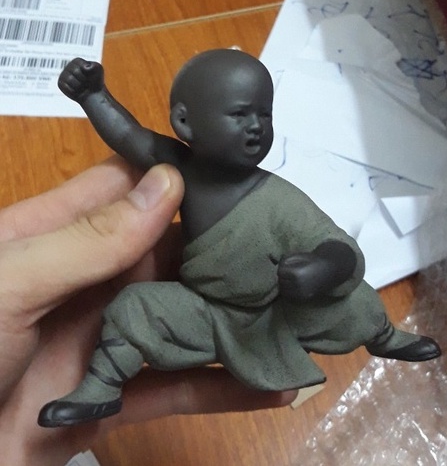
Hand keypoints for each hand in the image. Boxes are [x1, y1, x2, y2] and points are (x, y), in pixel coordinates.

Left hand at [0, 157, 294, 464]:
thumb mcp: (11, 282)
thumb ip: (88, 237)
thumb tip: (166, 185)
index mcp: (62, 237)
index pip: (130, 187)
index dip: (180, 176)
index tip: (236, 178)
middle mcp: (96, 280)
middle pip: (172, 252)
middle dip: (224, 248)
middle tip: (285, 246)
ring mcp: (111, 336)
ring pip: (186, 319)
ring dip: (235, 318)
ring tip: (294, 310)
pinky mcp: (119, 394)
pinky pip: (182, 387)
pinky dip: (226, 387)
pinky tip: (271, 382)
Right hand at [58, 58, 104, 102]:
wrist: (94, 94)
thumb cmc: (95, 81)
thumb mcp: (99, 70)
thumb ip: (94, 66)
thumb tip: (84, 68)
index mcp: (76, 61)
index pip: (80, 63)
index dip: (87, 72)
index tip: (91, 76)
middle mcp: (68, 66)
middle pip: (76, 71)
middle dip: (84, 79)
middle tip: (87, 83)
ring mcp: (63, 75)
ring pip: (71, 79)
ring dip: (80, 86)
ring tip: (83, 87)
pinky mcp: (60, 84)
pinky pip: (66, 87)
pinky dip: (74, 91)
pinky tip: (77, 91)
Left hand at [277, 241, 355, 301]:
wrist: (328, 271)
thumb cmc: (312, 261)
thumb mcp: (298, 255)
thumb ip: (284, 258)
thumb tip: (271, 258)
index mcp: (296, 274)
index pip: (280, 272)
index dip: (284, 267)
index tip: (290, 265)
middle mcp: (298, 286)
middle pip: (281, 282)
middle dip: (283, 276)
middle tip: (291, 272)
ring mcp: (300, 295)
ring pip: (283, 291)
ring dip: (285, 285)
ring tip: (292, 279)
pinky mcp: (303, 300)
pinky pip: (289, 298)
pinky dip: (289, 292)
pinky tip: (294, 286)